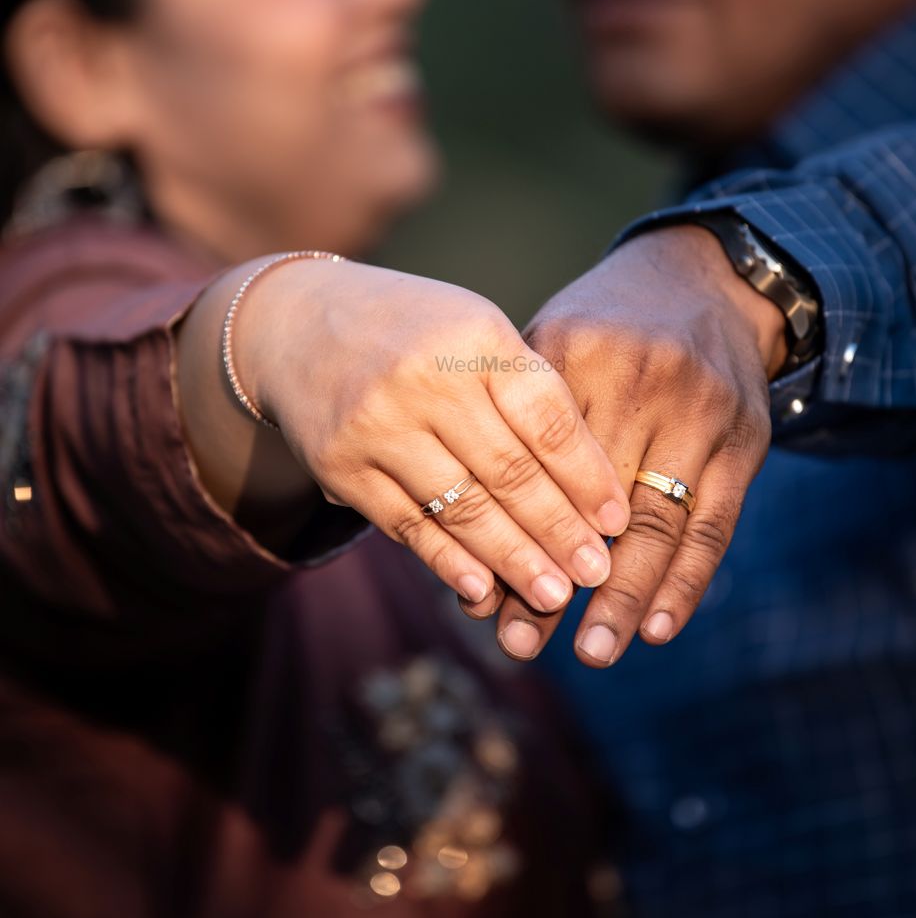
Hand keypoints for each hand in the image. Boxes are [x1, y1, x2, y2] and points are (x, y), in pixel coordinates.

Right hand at [238, 258, 630, 610]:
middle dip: (559, 530)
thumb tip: (590, 488)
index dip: (586, 476)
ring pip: (461, 507)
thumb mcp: (474, 330)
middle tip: (596, 573)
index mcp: (474, 336)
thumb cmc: (413, 330)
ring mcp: (377, 424)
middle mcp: (424, 379)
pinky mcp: (340, 466)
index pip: (545, 418)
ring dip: (513, 559)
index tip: (618, 521)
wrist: (294, 322)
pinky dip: (448, 562)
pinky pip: (406, 525)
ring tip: (553, 595)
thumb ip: (526, 392)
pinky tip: (483, 591)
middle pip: (508, 471)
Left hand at [458, 225, 784, 662]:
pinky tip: (657, 628)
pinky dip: (686, 581)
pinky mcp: (745, 440)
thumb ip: (515, 425)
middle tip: (521, 645)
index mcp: (574, 354)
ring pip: (657, 522)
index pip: (533, 465)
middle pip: (591, 502)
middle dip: (557, 580)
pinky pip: (714, 524)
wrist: (710, 279)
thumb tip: (465, 534)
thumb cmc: (607, 328)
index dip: (507, 536)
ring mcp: (699, 412)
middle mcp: (640, 381)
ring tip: (592, 651)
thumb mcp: (552, 344)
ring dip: (623, 596)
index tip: (478, 601)